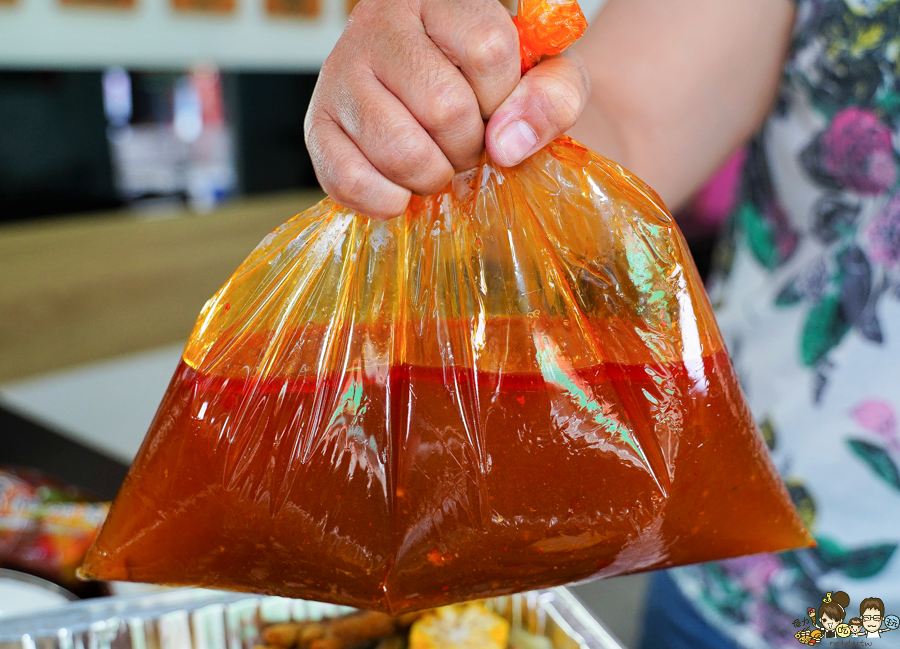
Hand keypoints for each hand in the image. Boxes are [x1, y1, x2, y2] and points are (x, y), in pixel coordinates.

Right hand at [305, 0, 589, 219]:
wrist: (438, 95)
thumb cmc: (492, 84)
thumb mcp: (542, 75)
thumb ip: (553, 97)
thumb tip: (507, 146)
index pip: (488, 47)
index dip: (504, 99)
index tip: (496, 108)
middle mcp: (378, 23)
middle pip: (444, 106)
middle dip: (469, 147)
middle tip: (466, 146)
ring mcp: (338, 73)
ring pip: (399, 149)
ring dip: (432, 177)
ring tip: (436, 163)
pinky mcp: (315, 125)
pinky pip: (350, 180)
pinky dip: (388, 201)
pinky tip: (402, 188)